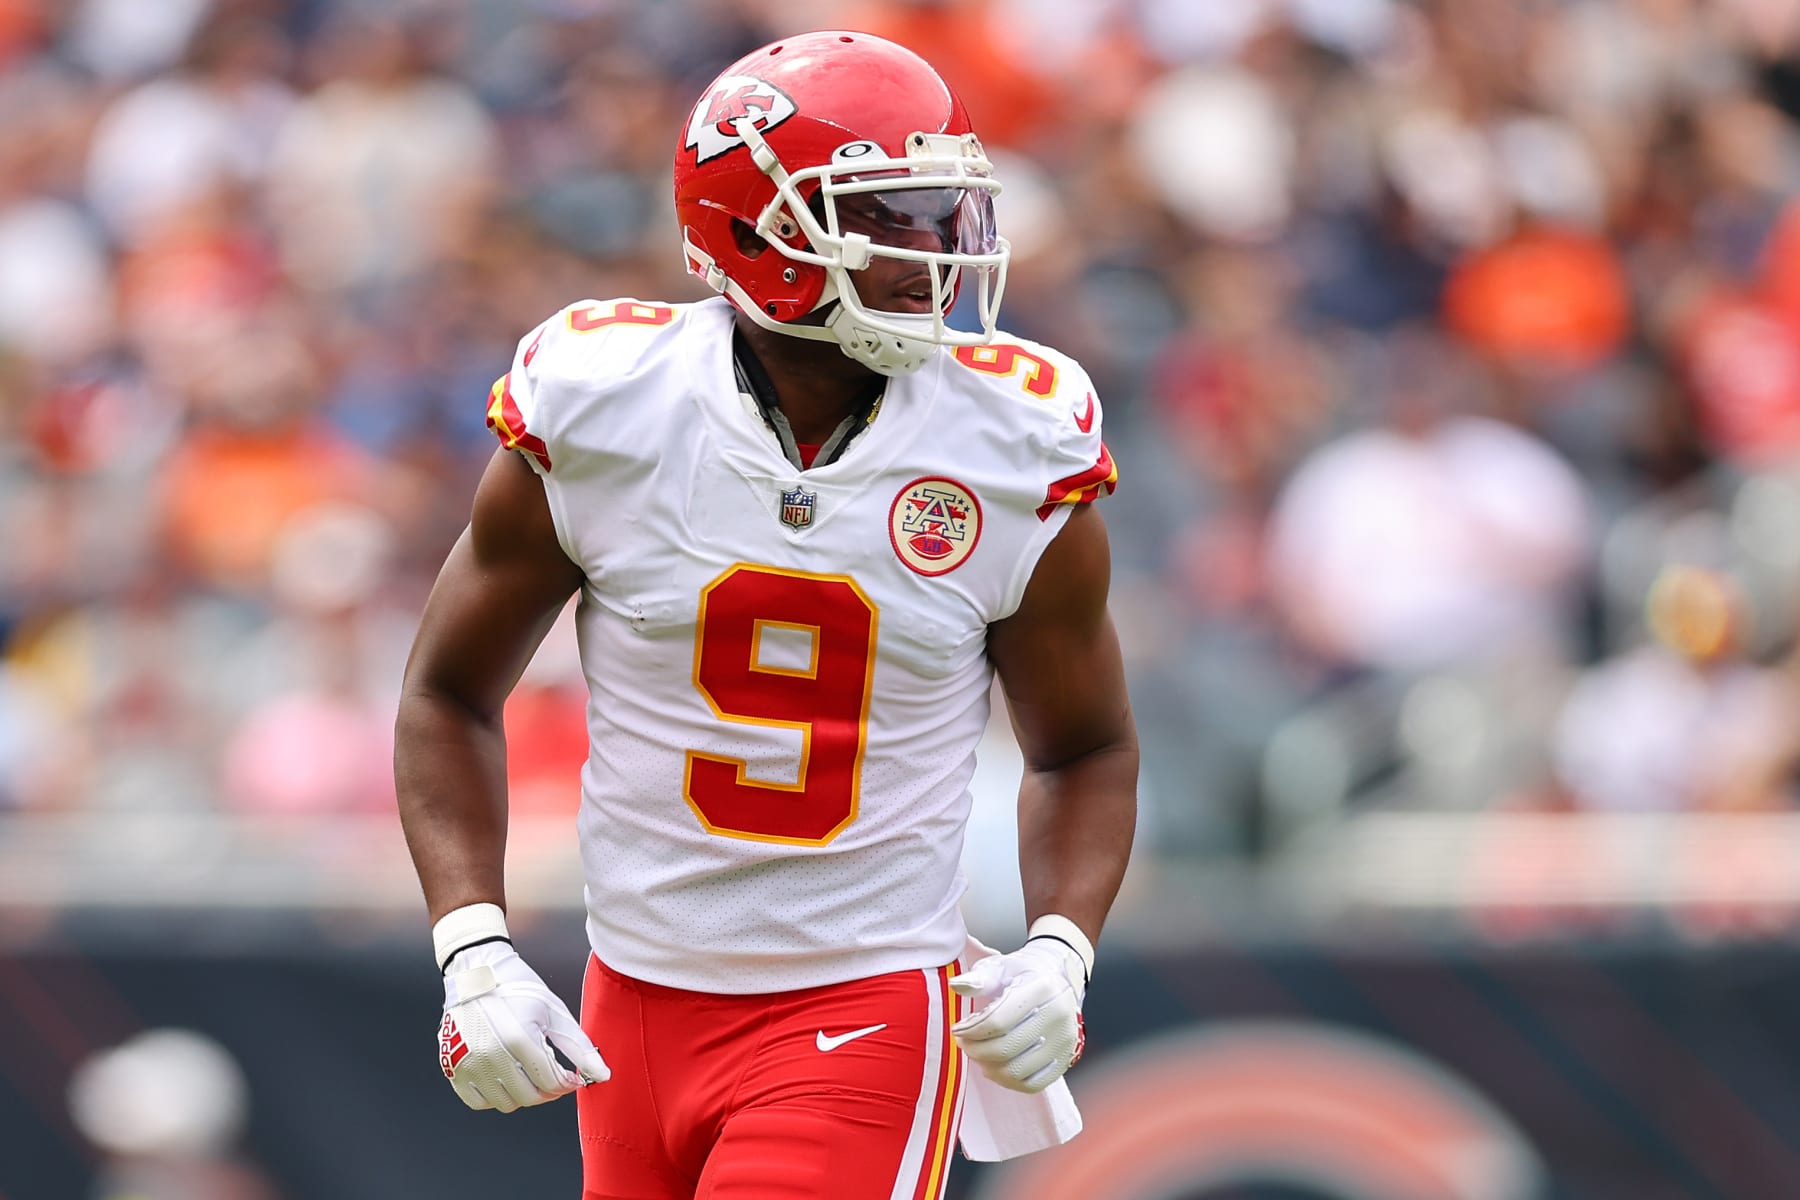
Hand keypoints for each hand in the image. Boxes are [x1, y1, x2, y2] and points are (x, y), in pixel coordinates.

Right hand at [437, 941, 608, 1111]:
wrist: (476, 971)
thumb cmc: (520, 988)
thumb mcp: (554, 1013)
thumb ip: (579, 1047)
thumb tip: (603, 1075)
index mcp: (519, 1038)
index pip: (551, 1082)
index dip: (568, 1084)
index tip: (573, 1078)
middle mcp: (491, 1055)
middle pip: (529, 1097)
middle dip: (549, 1092)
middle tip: (554, 1079)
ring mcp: (468, 1063)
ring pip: (505, 1103)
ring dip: (523, 1095)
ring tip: (530, 1076)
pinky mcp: (452, 1067)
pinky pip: (477, 1102)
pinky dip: (494, 1097)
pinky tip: (506, 1079)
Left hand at [949, 936, 1086, 1093]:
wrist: (1058, 979)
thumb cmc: (1023, 973)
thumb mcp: (1000, 966)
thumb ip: (979, 978)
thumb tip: (957, 985)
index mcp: (1042, 988)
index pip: (998, 1021)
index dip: (970, 1030)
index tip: (958, 1028)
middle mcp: (1058, 1016)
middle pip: (1005, 1049)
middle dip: (975, 1049)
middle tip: (963, 1041)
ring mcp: (1064, 1041)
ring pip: (1016, 1071)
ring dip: (988, 1066)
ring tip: (978, 1052)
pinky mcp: (1064, 1060)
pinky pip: (1032, 1085)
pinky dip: (1008, 1081)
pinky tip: (995, 1066)